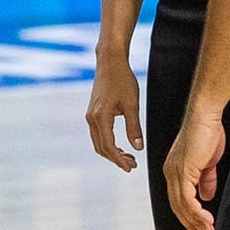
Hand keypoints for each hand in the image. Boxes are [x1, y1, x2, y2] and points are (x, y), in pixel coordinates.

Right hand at [85, 55, 142, 170]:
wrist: (110, 62)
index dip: (119, 160)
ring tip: (129, 158)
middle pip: (101, 148)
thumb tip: (138, 148)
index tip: (131, 167)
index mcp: (101, 117)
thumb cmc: (122, 80)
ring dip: (112, 153)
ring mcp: (90, 115)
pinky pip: (98, 135)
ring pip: (98, 142)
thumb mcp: (132, 104)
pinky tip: (121, 146)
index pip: (108, 147)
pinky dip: (108, 143)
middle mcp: (92, 118)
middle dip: (116, 159)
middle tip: (133, 165)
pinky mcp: (93, 113)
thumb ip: (134, 127)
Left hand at [163, 112, 225, 229]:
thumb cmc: (207, 133)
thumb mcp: (208, 162)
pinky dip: (197, 213)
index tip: (203, 227)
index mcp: (174, 171)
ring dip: (196, 222)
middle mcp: (171, 173)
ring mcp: (175, 173)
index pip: (179, 200)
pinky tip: (206, 220)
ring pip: (182, 207)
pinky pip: (187, 199)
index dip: (190, 216)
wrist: (205, 115)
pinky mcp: (183, 171)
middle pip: (178, 208)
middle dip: (192, 224)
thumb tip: (206, 197)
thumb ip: (206, 180)